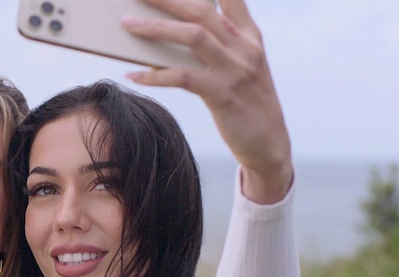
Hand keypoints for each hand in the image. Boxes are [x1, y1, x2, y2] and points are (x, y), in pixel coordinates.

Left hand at [123, 0, 293, 202]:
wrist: (269, 143)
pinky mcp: (222, 95)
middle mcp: (244, 47)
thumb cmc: (247, 103)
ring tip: (129, 25)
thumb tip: (181, 31)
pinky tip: (134, 76)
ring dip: (156, 28)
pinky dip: (155, 75)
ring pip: (193, 36)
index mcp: (249, 36)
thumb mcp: (243, 66)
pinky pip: (183, 77)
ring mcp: (235, 70)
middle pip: (202, 10)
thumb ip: (222, 43)